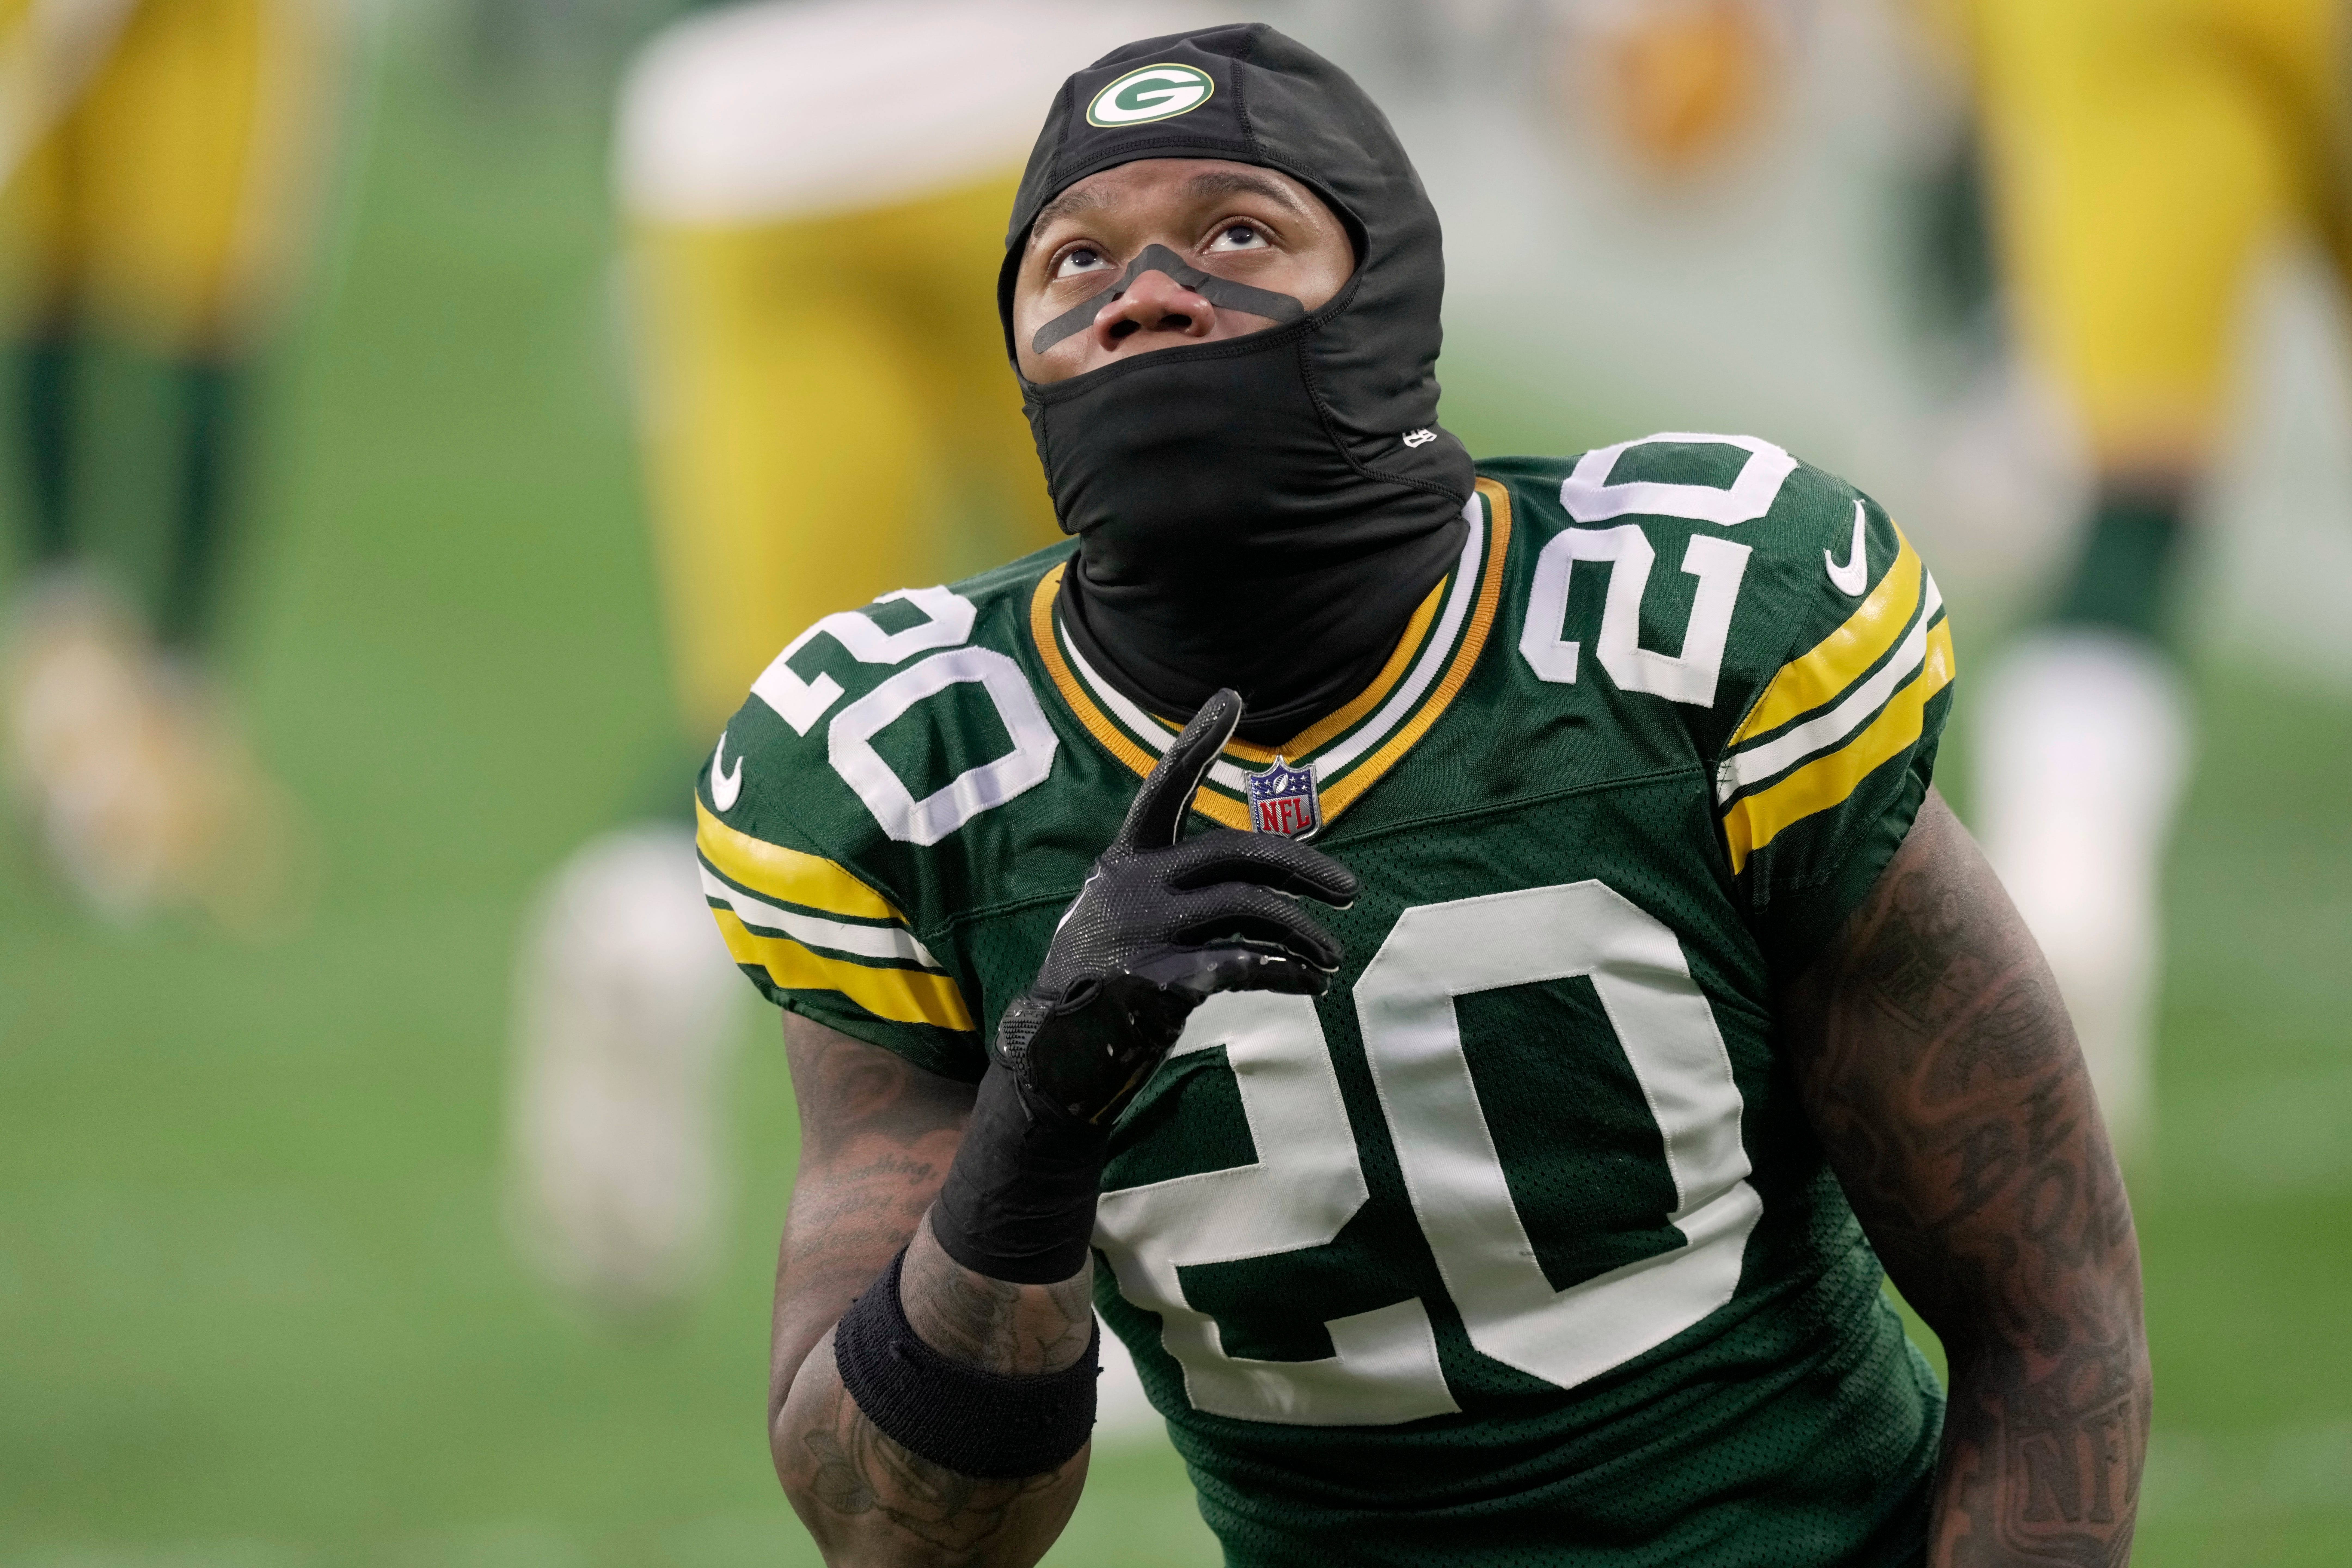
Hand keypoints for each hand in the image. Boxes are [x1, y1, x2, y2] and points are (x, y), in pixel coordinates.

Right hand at [995, 688, 1357, 1122]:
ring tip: (1332, 955)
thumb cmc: (1105, 979)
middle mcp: (1133, 884)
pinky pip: (1243, 964)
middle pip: (1237, 851)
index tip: (1230, 697)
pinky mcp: (1157, 981)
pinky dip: (1286, 972)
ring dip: (1304, 932)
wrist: (1053, 1056)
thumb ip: (1185, 888)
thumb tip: (1272, 886)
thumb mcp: (1130, 915)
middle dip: (1304, 866)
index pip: (1164, 788)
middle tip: (1350, 891)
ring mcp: (1143, 930)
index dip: (1196, 743)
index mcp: (1126, 860)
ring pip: (1249, 908)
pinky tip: (1310, 984)